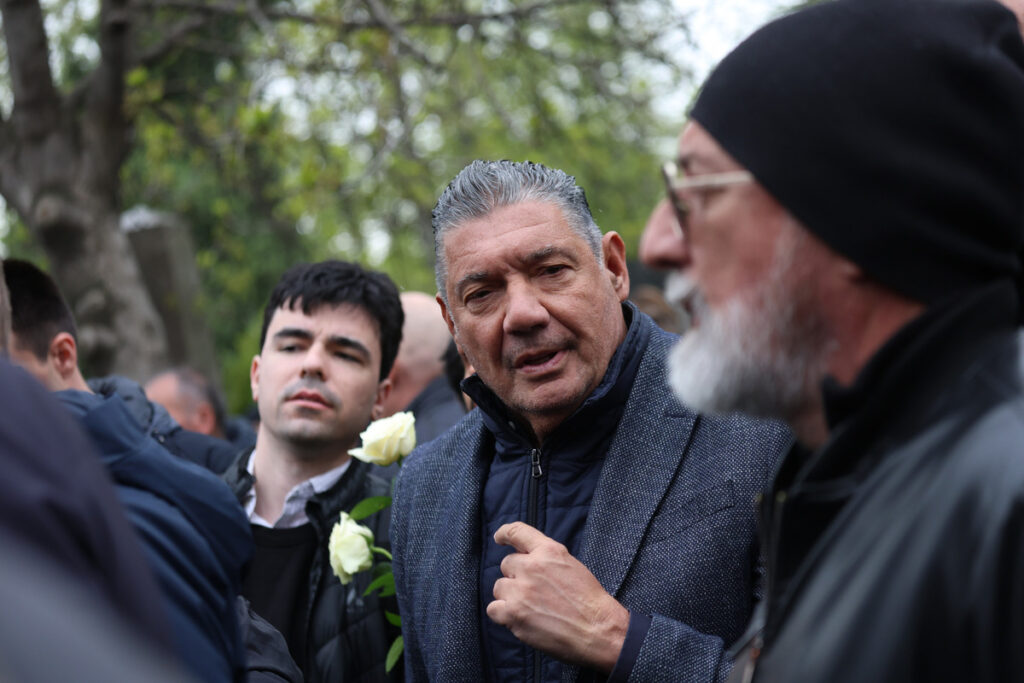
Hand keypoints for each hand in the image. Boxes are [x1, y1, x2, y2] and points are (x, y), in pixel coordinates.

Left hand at [485, 521, 629, 672]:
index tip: (499, 538)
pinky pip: (493, 609)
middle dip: (516, 577)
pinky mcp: (513, 613)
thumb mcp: (571, 566)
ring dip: (510, 597)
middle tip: (533, 592)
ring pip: (499, 588)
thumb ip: (547, 560)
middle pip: (507, 565)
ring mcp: (520, 590)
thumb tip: (528, 562)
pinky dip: (503, 615)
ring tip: (531, 608)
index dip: (505, 534)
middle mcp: (531, 566)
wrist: (597, 630)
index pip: (517, 532)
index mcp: (549, 551)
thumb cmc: (589, 601)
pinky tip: (520, 619)